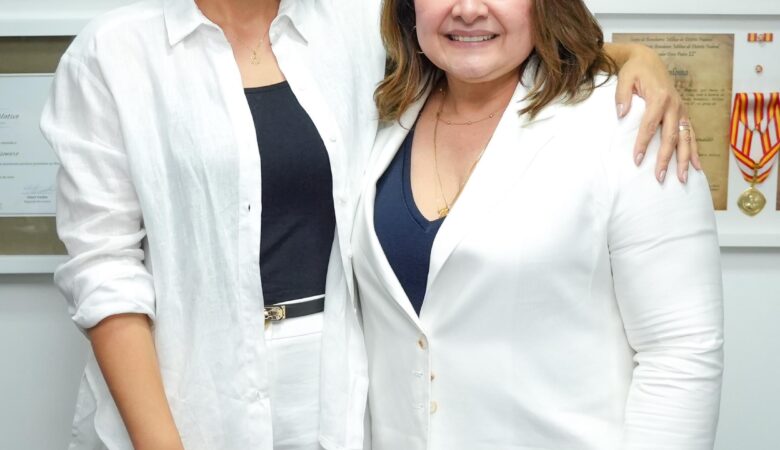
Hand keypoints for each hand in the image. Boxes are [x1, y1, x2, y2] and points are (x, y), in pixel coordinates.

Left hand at [614, 44, 701, 183]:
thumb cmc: (635, 71)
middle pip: (671, 136)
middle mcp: (674, 105)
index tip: (637, 160)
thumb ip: (622, 96)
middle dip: (666, 158)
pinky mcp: (684, 114)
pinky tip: (697, 167)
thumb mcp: (624, 78)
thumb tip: (621, 114)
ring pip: (686, 138)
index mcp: (659, 97)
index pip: (650, 125)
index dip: (644, 143)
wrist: (649, 60)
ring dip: (684, 160)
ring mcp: (682, 110)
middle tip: (660, 177)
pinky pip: (692, 135)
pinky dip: (695, 151)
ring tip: (683, 179)